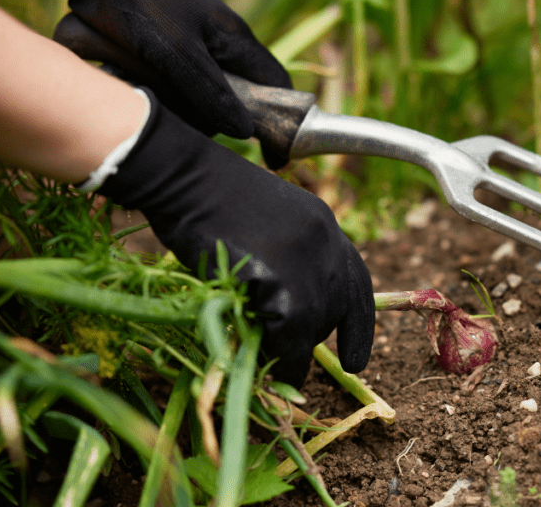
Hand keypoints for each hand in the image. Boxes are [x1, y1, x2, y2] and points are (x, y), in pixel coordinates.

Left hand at [23, 0, 290, 139]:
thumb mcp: (177, 51)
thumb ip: (210, 93)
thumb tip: (244, 132)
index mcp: (235, 41)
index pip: (276, 85)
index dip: (281, 121)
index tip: (275, 159)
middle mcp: (217, 45)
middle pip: (230, 99)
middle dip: (205, 115)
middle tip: (180, 120)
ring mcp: (188, 46)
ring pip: (192, 95)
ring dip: (166, 99)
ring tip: (139, 82)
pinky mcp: (159, 47)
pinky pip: (161, 83)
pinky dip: (143, 85)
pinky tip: (121, 74)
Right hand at [98, 89, 374, 385]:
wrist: (182, 176)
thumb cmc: (204, 196)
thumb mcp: (263, 224)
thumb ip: (284, 258)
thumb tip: (281, 309)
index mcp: (323, 224)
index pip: (356, 279)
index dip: (357, 322)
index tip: (356, 359)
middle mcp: (327, 242)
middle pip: (339, 305)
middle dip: (321, 336)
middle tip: (301, 360)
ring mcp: (310, 262)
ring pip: (315, 325)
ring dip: (295, 351)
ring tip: (273, 364)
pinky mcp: (285, 284)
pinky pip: (291, 337)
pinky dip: (280, 358)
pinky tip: (264, 364)